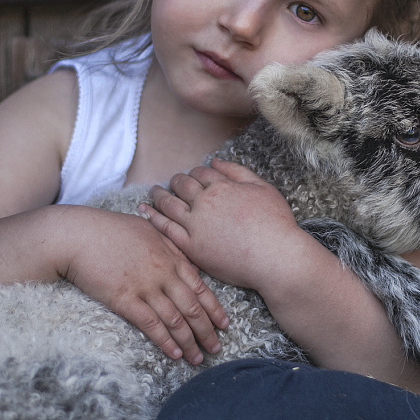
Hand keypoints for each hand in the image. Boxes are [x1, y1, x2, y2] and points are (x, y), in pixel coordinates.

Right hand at [58, 206, 228, 363]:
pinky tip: (174, 354)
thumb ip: (168, 243)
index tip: (224, 325)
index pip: (201, 286)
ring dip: (189, 342)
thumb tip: (181, 256)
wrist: (77, 235)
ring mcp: (145, 287)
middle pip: (193, 307)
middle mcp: (163, 273)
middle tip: (216, 348)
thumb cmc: (109, 229)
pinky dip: (165, 341)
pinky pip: (151, 324)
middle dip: (207, 331)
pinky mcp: (125, 299)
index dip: (214, 308)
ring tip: (197, 358)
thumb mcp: (147, 228)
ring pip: (175, 319)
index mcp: (171, 256)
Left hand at [139, 159, 299, 290]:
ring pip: (169, 204)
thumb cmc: (275, 224)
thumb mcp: (262, 188)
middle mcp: (205, 203)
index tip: (194, 177)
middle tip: (172, 183)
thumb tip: (215, 162)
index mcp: (222, 186)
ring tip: (154, 193)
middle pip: (182, 185)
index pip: (201, 173)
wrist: (275, 258)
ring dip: (159, 195)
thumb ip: (237, 172)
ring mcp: (195, 226)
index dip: (196, 173)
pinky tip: (144, 211)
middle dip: (176, 181)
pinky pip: (165, 229)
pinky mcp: (191, 247)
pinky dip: (153, 217)